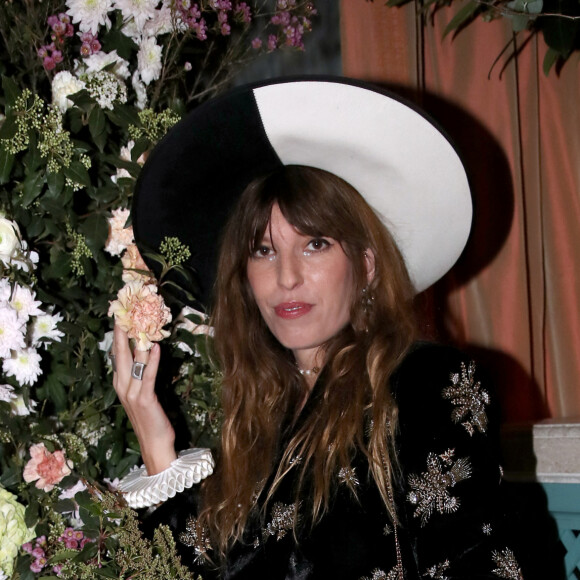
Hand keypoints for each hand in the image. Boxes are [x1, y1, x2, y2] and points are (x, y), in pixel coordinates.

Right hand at [112, 324, 176, 473]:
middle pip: (120, 354)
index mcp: (120, 383)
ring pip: (134, 361)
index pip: (117, 354)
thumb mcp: (141, 392)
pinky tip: (155, 348)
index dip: (118, 335)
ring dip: (138, 342)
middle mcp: (122, 386)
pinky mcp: (144, 398)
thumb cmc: (151, 417)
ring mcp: (131, 393)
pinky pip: (148, 375)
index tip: (120, 317)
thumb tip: (144, 352)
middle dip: (121, 332)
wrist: (154, 443)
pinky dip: (152, 360)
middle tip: (123, 312)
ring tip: (141, 322)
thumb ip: (140, 374)